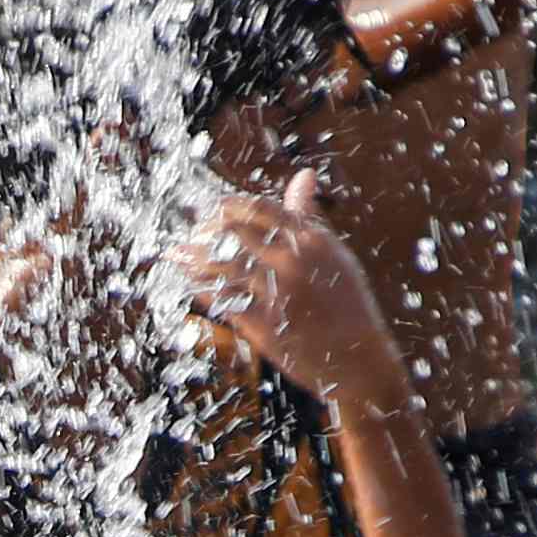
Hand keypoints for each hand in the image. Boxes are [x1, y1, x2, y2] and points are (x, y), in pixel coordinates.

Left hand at [174, 170, 397, 403]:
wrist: (360, 361)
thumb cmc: (348, 304)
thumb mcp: (334, 253)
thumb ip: (309, 216)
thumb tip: (304, 175)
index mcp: (311, 240)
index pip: (256, 208)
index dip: (227, 207)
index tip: (212, 210)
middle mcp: (292, 262)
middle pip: (232, 232)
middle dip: (204, 230)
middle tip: (191, 233)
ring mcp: (277, 294)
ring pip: (221, 265)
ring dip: (192, 257)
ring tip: (176, 253)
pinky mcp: (264, 326)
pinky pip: (222, 299)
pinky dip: (200, 287)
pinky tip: (189, 281)